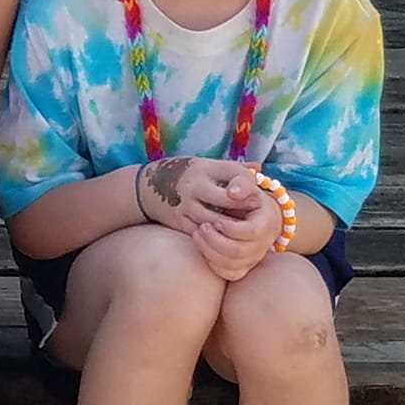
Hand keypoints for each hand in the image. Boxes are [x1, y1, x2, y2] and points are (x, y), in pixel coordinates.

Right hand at [137, 156, 278, 276]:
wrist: (144, 187)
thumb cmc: (185, 175)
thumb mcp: (205, 165)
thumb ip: (232, 169)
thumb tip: (260, 168)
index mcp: (205, 168)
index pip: (234, 173)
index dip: (247, 186)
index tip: (256, 198)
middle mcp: (194, 185)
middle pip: (225, 200)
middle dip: (243, 210)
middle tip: (256, 219)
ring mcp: (184, 204)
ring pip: (215, 221)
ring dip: (231, 228)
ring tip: (245, 232)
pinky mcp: (178, 221)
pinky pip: (200, 234)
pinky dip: (215, 238)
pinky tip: (225, 239)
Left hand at [188, 172, 281, 280]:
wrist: (253, 211)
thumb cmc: (245, 194)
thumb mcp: (246, 182)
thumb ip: (242, 182)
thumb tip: (232, 192)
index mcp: (267, 222)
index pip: (251, 232)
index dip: (230, 228)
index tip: (215, 220)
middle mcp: (263, 243)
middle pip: (238, 251)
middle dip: (215, 240)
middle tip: (201, 227)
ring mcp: (254, 257)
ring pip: (231, 265)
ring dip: (209, 250)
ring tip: (197, 233)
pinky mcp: (244, 266)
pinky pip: (229, 274)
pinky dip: (213, 264)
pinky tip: (203, 248)